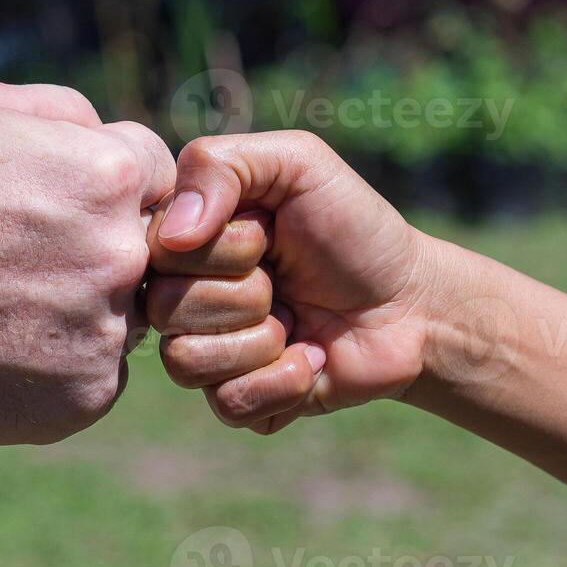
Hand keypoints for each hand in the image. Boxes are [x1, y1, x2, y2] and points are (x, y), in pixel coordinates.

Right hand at [0, 78, 174, 444]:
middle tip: (18, 257)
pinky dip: (57, 364)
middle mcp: (123, 254)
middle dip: (95, 245)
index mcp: (110, 175)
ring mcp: (107, 333)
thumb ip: (65, 111)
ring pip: (122, 313)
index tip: (47, 203)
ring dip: (80, 307)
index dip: (99, 184)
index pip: (153, 173)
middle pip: (144, 246)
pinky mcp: (85, 398)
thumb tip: (108, 135)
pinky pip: (95, 373)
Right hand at [148, 131, 435, 433]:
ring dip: (261, 340)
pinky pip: (226, 402)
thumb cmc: (353, 226)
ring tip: (296, 320)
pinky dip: (282, 380)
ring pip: (185, 361)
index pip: (155, 249)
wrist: (412, 302)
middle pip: (165, 307)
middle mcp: (182, 293)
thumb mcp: (296, 163)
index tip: (269, 231)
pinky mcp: (236, 399)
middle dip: (246, 292)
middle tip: (286, 277)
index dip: (221, 245)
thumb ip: (218, 165)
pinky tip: (310, 357)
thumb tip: (173, 235)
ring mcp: (207, 350)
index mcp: (185, 237)